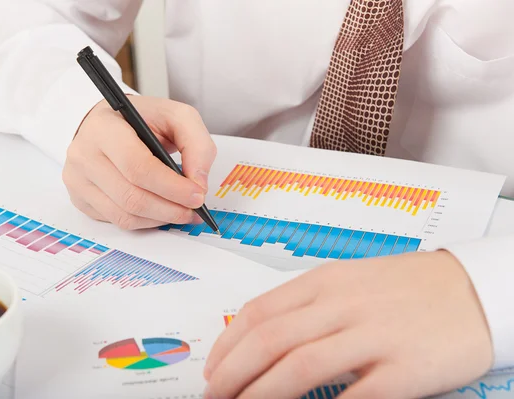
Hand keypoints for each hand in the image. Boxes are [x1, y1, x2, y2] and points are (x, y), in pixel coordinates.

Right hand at [63, 96, 215, 228]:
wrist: (109, 123)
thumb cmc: (142, 119)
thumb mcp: (176, 117)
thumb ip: (197, 144)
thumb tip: (198, 183)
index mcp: (104, 128)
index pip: (137, 167)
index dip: (171, 187)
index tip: (197, 195)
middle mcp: (84, 155)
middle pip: (131, 197)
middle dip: (170, 209)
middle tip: (193, 209)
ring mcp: (78, 180)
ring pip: (124, 215)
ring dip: (160, 219)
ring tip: (182, 212)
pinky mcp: (80, 199)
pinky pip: (117, 221)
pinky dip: (145, 221)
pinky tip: (160, 211)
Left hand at [204, 251, 492, 398]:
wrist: (473, 290)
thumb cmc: (407, 287)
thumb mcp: (350, 280)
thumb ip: (308, 305)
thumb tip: (262, 337)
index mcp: (326, 281)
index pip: (259, 312)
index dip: (227, 345)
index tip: (213, 370)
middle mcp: (343, 304)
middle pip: (270, 341)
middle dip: (232, 374)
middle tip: (214, 397)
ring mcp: (374, 335)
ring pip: (300, 367)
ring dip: (260, 394)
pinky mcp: (404, 369)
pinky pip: (354, 397)